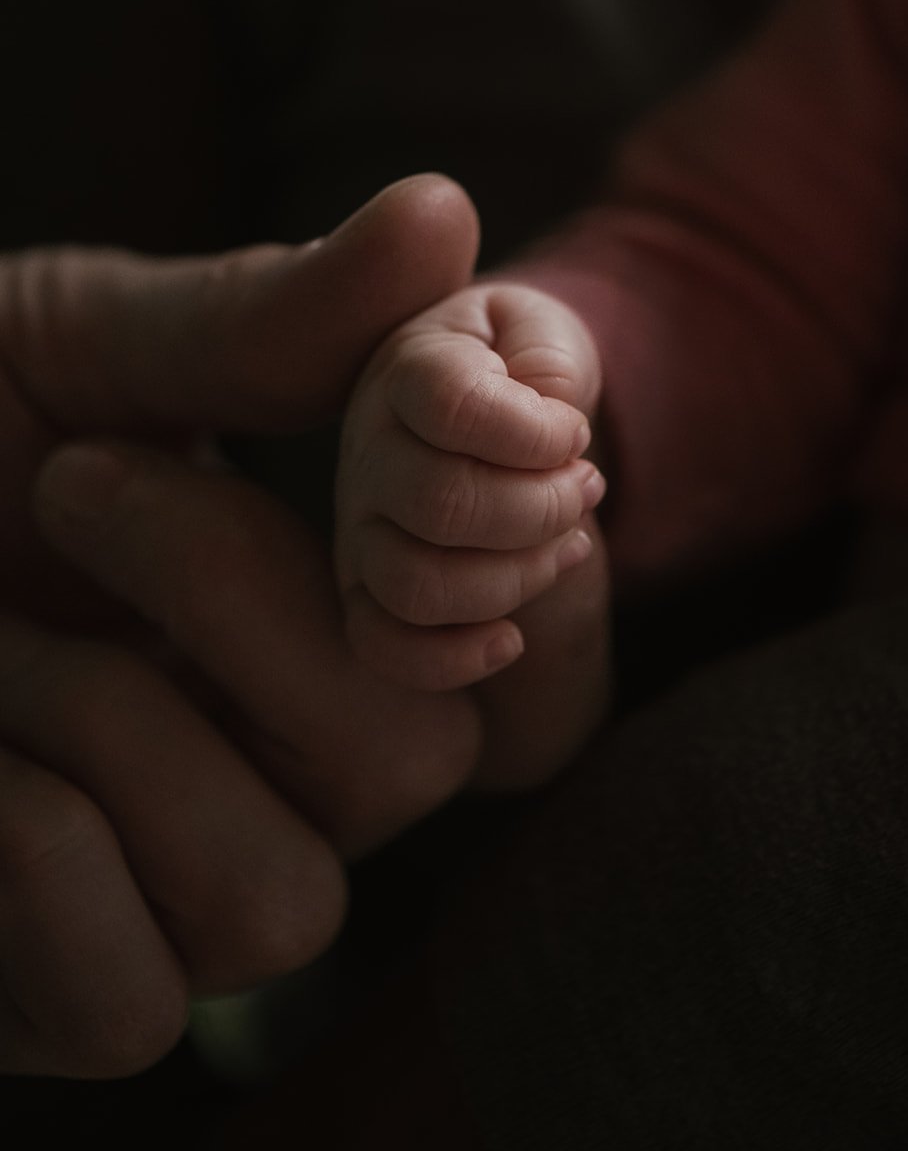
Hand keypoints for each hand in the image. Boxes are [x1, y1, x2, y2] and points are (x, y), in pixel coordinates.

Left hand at [0, 176, 487, 1075]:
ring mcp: (178, 894)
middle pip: (417, 761)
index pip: (538, 674)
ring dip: (114, 720)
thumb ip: (273, 314)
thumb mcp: (94, 338)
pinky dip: (39, 867)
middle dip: (250, 598)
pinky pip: (134, 1002)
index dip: (549, 595)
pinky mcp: (63, 987)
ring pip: (284, 901)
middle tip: (82, 480)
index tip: (450, 459)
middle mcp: (288, 774)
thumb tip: (446, 212)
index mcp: (337, 622)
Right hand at [335, 280, 612, 787]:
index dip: (534, 430)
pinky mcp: (364, 589)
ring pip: (417, 585)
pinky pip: (382, 647)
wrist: (478, 413)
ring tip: (565, 545)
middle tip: (586, 487)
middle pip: (442, 504)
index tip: (574, 431)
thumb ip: (551, 359)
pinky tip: (512, 636)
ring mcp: (358, 526)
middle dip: (543, 508)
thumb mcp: (542, 331)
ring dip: (517, 578)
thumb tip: (552, 425)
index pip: (450, 403)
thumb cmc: (516, 366)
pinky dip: (453, 659)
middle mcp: (368, 451)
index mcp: (407, 369)